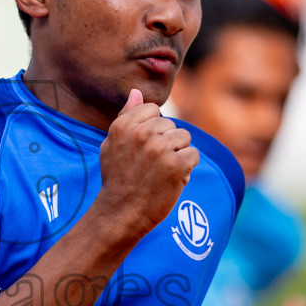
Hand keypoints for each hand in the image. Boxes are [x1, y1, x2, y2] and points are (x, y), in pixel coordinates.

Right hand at [94, 88, 198, 240]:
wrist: (121, 213)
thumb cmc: (117, 179)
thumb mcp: (111, 145)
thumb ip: (125, 116)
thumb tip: (136, 92)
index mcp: (124, 126)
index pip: (154, 111)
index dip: (153, 130)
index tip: (143, 150)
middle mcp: (141, 134)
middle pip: (171, 125)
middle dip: (167, 143)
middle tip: (151, 165)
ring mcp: (159, 149)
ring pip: (184, 138)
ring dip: (178, 155)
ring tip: (162, 172)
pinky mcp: (176, 165)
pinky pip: (193, 154)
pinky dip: (187, 168)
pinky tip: (173, 179)